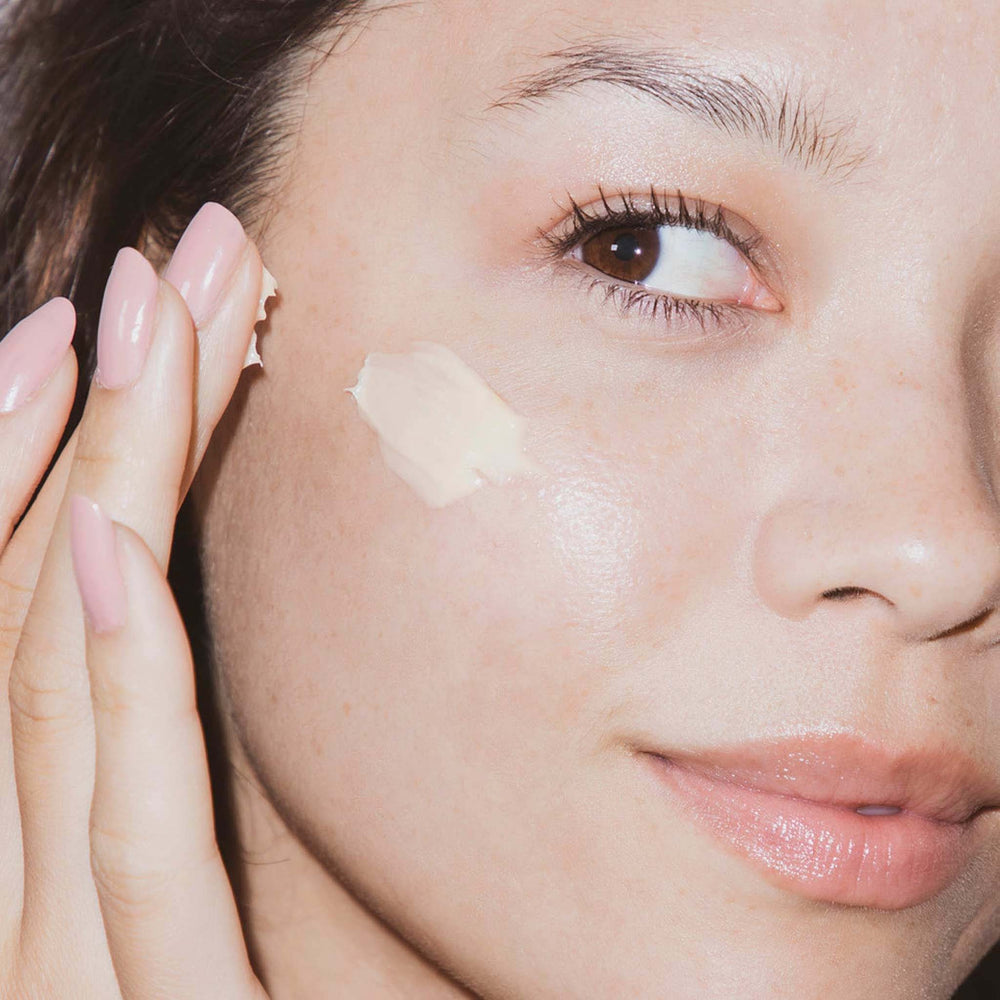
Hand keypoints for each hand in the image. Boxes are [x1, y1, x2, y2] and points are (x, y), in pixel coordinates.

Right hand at [0, 204, 271, 997]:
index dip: (77, 450)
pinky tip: (103, 554)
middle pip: (54, 605)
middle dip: (103, 421)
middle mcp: (35, 882)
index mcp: (67, 840)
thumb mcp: (244, 907)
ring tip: (134, 324)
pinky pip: (119, 838)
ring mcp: (67, 955)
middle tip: (160, 262)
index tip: (137, 323)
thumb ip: (197, 794)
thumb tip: (172, 611)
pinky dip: (98, 692)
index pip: (58, 609)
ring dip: (105, 490)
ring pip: (62, 688)